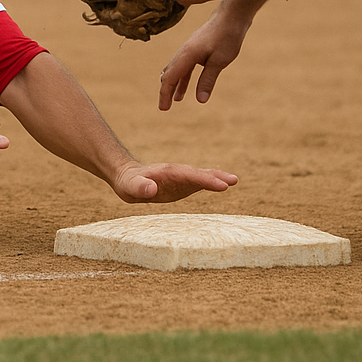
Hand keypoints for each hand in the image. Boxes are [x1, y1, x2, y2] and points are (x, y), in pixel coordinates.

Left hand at [112, 162, 238, 203]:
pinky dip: (211, 183)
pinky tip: (222, 185)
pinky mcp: (182, 185)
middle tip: (233, 180)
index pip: (189, 176)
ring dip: (217, 178)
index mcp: (167, 172)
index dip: (204, 180)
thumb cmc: (129, 183)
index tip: (219, 185)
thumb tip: (152, 189)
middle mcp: (178, 173)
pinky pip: (199, 183)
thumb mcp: (130, 187)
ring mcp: (181, 179)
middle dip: (215, 177)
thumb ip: (141, 187)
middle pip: (199, 174)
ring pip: (202, 177)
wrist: (128, 178)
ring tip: (233, 181)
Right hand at [158, 11, 248, 109]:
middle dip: (166, 91)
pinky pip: (185, 66)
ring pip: (176, 70)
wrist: (231, 17)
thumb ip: (208, 80)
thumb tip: (200, 100)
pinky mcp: (195, 48)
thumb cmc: (226, 37)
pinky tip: (184, 88)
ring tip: (175, 101)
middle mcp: (183, 52)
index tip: (163, 108)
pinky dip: (183, 78)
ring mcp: (188, 49)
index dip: (165, 94)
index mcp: (186, 55)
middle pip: (169, 74)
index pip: (170, 78)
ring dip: (175, 85)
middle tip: (164, 108)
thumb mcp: (219, 61)